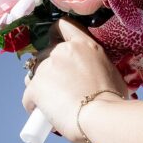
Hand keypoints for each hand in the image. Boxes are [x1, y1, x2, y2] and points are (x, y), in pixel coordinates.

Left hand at [22, 19, 129, 142]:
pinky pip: (28, 97)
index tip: (56, 46)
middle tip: (60, 89)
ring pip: (34, 76)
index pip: (62, 25)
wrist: (101, 117)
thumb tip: (91, 76)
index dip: (56, 35)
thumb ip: (95, 66)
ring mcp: (46, 68)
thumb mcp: (111, 72)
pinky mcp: (35, 87)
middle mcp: (62, 51)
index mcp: (83, 45)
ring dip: (40, 87)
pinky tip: (46, 117)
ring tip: (53, 105)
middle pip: (44, 55)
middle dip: (48, 70)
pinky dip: (34, 106)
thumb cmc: (113, 100)